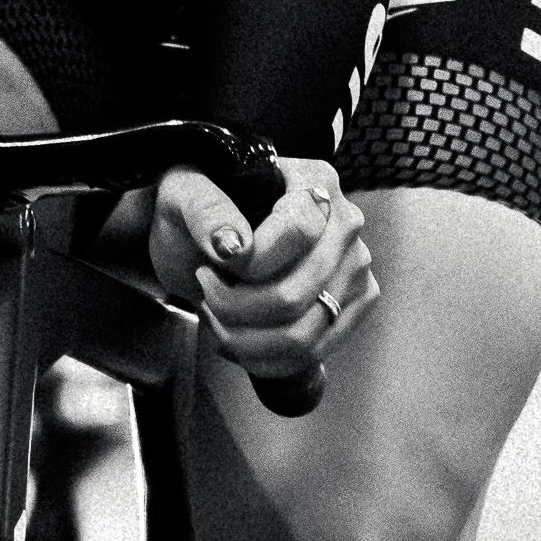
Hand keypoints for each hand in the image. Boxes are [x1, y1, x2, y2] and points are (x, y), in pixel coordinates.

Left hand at [149, 156, 377, 379]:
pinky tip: (238, 340)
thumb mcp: (186, 194)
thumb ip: (205, 211)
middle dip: (235, 310)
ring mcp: (355, 267)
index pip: (297, 231)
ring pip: (302, 334)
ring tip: (217, 320)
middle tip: (206, 296)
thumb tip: (233, 247)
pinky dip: (264, 359)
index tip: (210, 268)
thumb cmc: (203, 211)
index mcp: (314, 181)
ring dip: (244, 340)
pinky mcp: (354, 304)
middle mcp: (345, 224)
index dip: (250, 265)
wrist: (215, 238)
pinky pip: (311, 352)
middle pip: (295, 296)